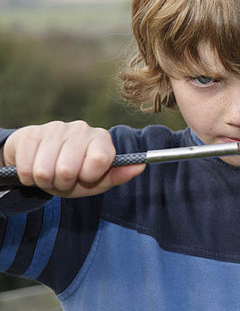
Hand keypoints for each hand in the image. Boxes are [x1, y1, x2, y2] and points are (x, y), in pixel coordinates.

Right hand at [2, 121, 144, 196]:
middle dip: (63, 182)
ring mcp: (55, 128)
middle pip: (67, 170)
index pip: (99, 159)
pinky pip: (26, 168)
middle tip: (64, 178)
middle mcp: (81, 128)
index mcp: (101, 138)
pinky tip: (35, 166)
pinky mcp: (31, 133)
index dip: (89, 176)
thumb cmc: (75, 173)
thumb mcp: (98, 180)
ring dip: (45, 180)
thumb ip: (118, 175)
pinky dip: (28, 176)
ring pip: (44, 171)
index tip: (86, 177)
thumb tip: (141, 166)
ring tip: (50, 173)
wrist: (42, 161)